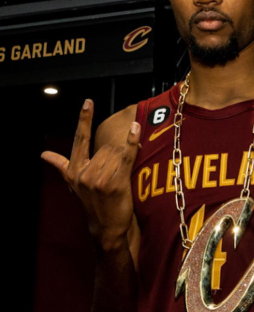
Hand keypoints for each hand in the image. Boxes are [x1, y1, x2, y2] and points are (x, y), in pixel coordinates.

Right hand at [41, 99, 140, 250]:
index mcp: (74, 170)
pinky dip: (132, 142)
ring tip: (123, 174)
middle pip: (106, 147)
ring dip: (125, 157)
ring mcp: (99, 179)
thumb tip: (43, 155)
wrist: (106, 227)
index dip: (84, 119)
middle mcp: (84, 173)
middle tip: (119, 168)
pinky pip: (126, 156)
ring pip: (117, 152)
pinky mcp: (115, 183)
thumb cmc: (93, 202)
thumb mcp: (73, 183)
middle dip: (117, 153)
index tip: (88, 102)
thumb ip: (61, 165)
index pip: (79, 138)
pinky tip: (135, 129)